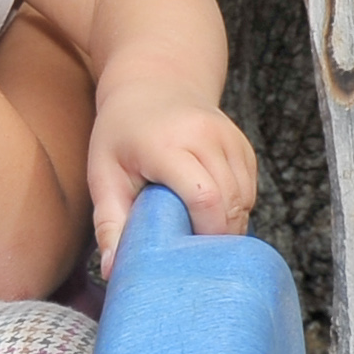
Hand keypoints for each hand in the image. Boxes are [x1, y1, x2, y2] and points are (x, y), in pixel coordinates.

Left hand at [83, 78, 257, 277]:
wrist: (154, 82)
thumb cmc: (121, 133)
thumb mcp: (103, 175)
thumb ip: (109, 223)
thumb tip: (112, 271)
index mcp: (167, 143)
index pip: (203, 196)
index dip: (204, 232)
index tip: (188, 254)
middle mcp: (205, 135)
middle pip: (230, 201)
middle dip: (217, 236)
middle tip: (193, 255)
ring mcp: (229, 137)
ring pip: (245, 197)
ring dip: (229, 224)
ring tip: (198, 235)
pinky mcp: (243, 144)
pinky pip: (250, 189)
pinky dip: (236, 208)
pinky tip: (210, 213)